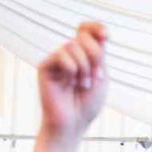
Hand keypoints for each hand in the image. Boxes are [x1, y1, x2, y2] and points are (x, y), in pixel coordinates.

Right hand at [37, 22, 108, 137]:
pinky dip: (71, 69)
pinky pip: (62, 54)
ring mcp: (56, 59)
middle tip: (94, 78)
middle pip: (83, 36)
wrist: (73, 123)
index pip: (86, 29)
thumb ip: (100, 54)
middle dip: (94, 56)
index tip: (106, 35)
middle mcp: (68, 54)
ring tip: (82, 85)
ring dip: (84, 68)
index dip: (96, 27)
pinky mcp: (45, 65)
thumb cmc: (88, 105)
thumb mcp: (101, 77)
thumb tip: (100, 33)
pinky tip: (68, 83)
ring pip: (73, 45)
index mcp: (83, 55)